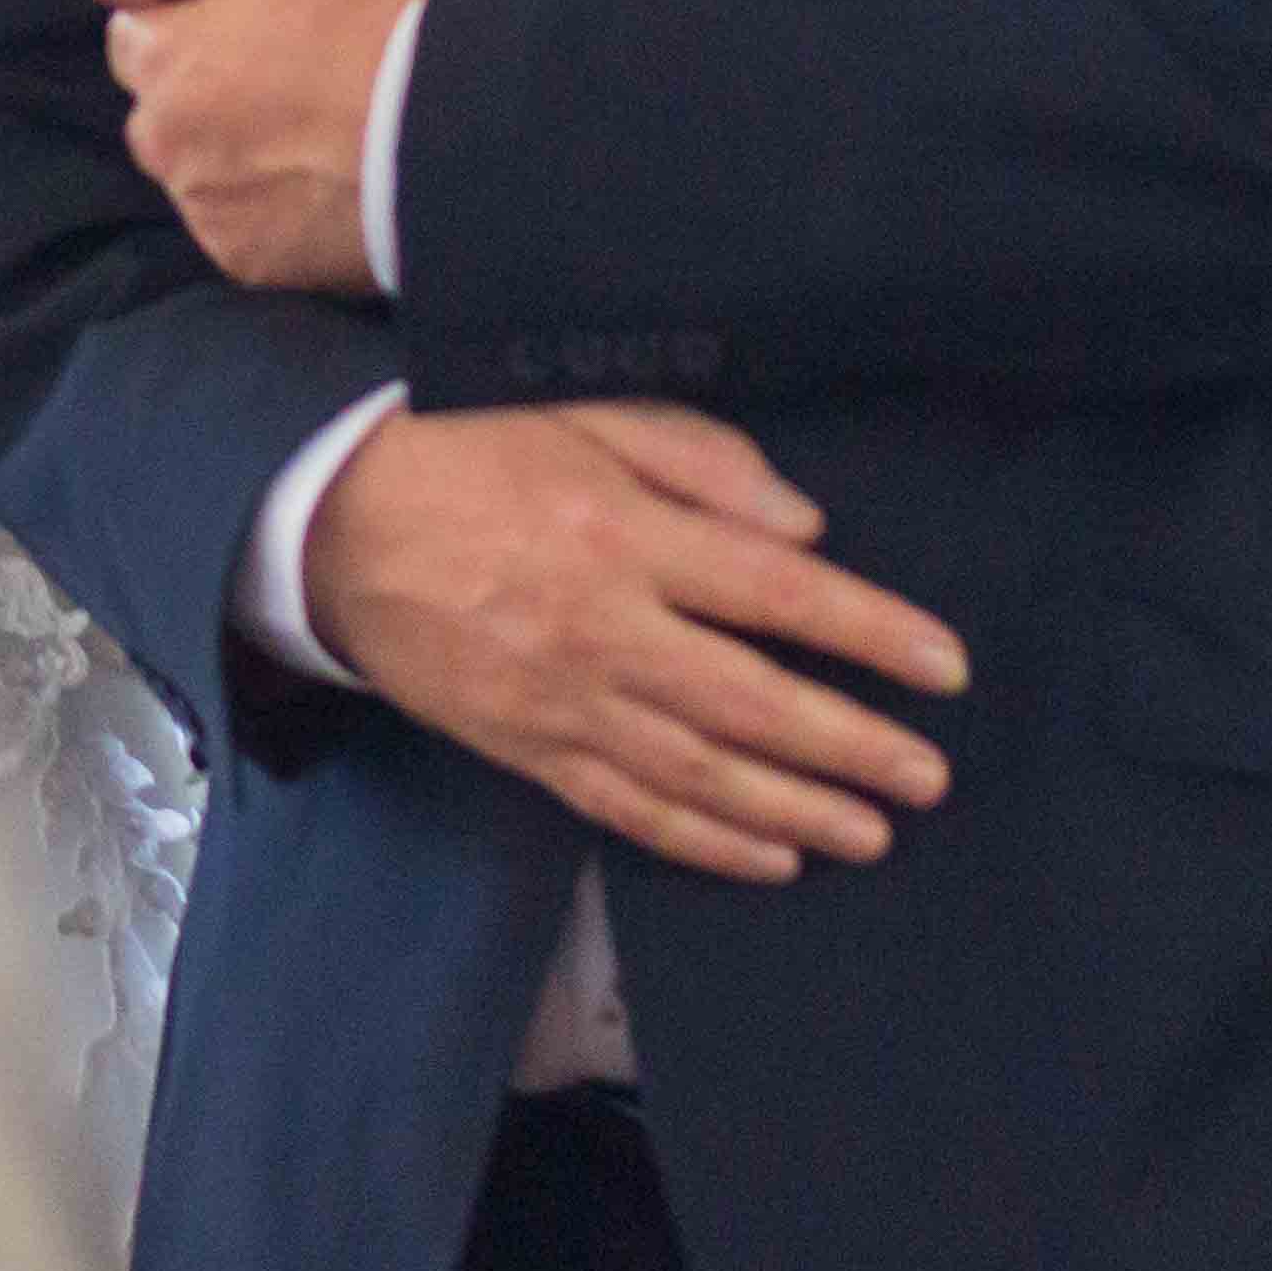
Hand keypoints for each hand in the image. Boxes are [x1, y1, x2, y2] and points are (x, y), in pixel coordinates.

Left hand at [89, 0, 439, 293]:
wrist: (466, 132)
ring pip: (191, 166)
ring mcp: (207, 211)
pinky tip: (320, 173)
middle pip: (156, 104)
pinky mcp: (250, 262)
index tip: (248, 10)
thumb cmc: (378, 18)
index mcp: (167, 62)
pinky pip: (232, 221)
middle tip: (290, 64)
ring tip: (314, 121)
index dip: (184, 13)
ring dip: (227, 143)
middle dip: (198, 82)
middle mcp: (169, 146)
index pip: (130, 29)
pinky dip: (261, 200)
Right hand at [303, 402, 968, 884]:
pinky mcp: (523, 745)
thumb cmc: (465, 448)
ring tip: (871, 832)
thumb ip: (700, 460)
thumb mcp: (582, 412)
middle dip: (854, 747)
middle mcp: (603, 629)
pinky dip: (703, 842)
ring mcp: (561, 700)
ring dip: (797, 810)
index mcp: (625, 534)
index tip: (943, 667)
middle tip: (927, 777)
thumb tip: (805, 528)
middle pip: (755, 704)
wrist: (328, 518)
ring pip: (701, 774)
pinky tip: (768, 858)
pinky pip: (628, 808)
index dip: (871, 634)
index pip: (780, 594)